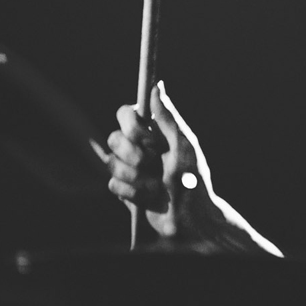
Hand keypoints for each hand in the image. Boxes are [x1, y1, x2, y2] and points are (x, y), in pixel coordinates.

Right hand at [106, 81, 219, 240]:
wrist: (191, 219)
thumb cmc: (194, 180)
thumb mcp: (184, 146)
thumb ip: (168, 117)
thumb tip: (157, 86)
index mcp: (156, 133)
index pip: (126, 114)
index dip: (132, 126)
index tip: (148, 138)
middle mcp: (141, 147)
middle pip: (114, 138)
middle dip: (133, 154)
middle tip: (154, 163)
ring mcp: (132, 169)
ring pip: (111, 162)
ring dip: (135, 176)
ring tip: (157, 185)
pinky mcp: (126, 190)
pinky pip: (112, 185)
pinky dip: (132, 193)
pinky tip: (149, 198)